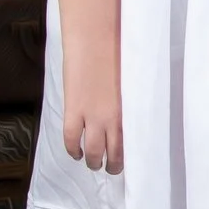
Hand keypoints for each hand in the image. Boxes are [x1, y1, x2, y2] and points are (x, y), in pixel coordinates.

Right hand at [61, 40, 122, 174]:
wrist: (96, 40)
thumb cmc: (119, 54)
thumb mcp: (134, 81)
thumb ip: (133, 100)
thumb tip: (135, 112)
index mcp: (134, 110)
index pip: (136, 142)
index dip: (133, 155)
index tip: (133, 160)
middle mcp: (116, 118)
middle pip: (116, 153)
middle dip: (114, 165)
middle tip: (112, 168)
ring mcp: (93, 116)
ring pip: (94, 152)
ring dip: (94, 162)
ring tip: (94, 164)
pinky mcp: (74, 111)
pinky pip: (72, 139)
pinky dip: (73, 150)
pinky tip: (76, 153)